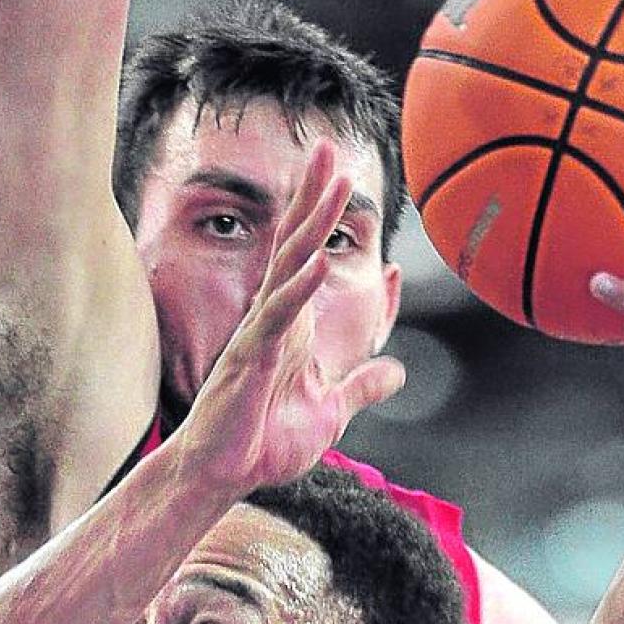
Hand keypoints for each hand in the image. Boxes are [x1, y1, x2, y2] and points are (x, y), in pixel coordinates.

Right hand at [180, 141, 403, 492]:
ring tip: (331, 182)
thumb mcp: (330, 413)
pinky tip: (318, 260)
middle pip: (295, 244)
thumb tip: (398, 373)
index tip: (339, 175)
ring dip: (311, 224)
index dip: (322, 218)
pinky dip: (299, 289)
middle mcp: (273, 320)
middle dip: (312, 197)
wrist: (225, 476)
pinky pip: (277, 318)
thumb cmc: (264, 443)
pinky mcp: (250, 361)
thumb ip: (362, 388)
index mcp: (291, 326)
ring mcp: (260, 336)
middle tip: (328, 147)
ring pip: (287, 268)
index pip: (307, 258)